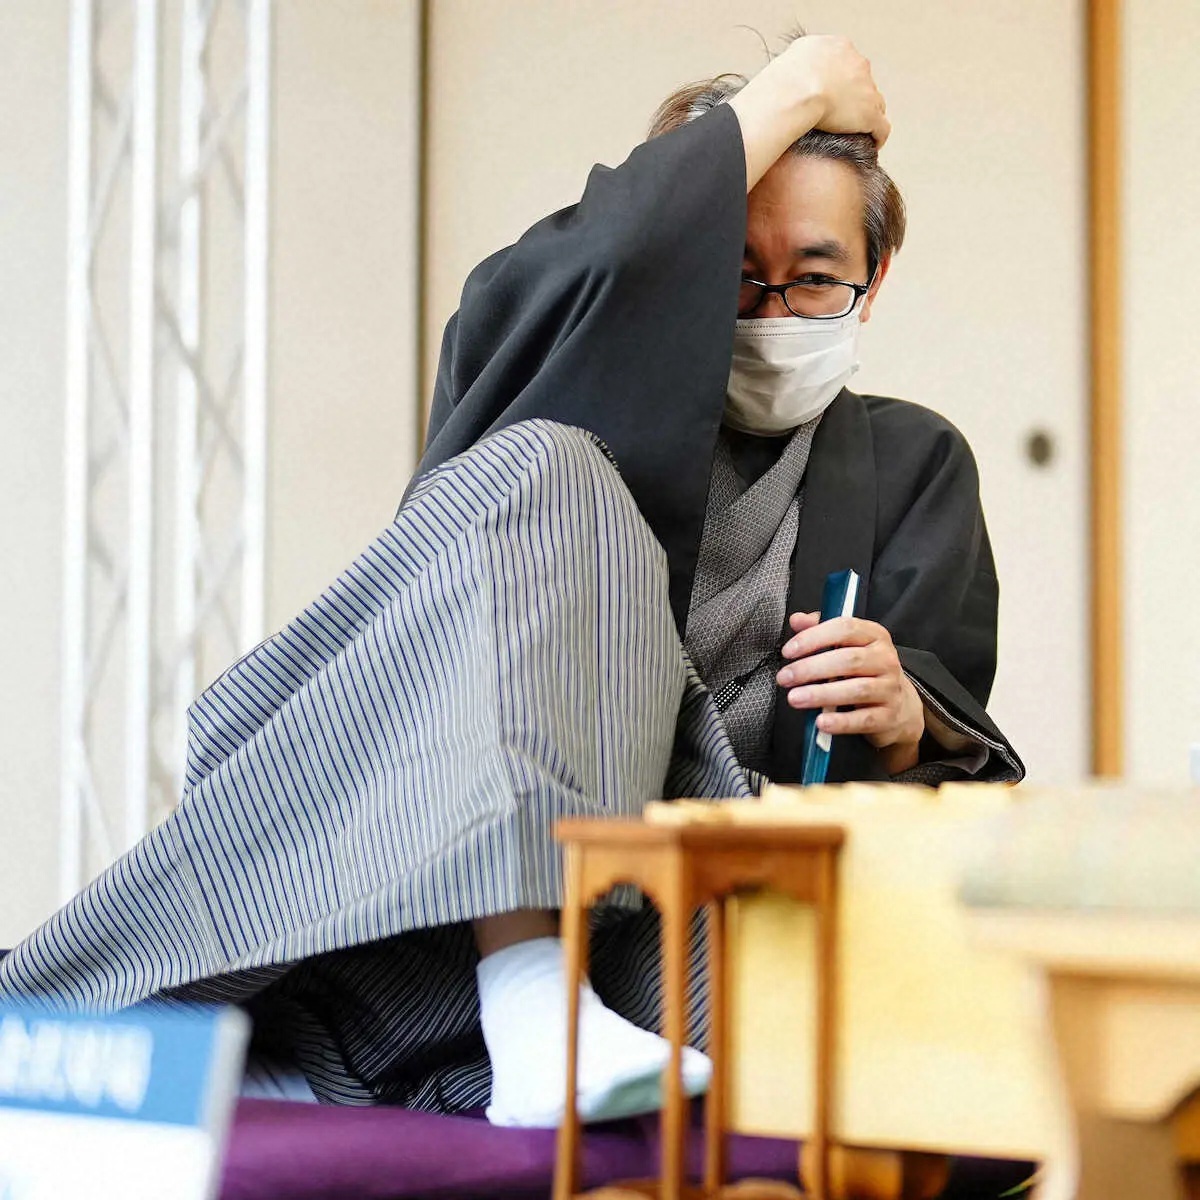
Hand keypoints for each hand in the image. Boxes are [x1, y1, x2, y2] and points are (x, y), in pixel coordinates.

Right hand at [729, 35, 889, 190]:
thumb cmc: (784, 79)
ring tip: (858, 133)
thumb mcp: (790, 59)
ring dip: (867, 117)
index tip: (831, 96)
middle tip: (841, 117)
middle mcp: (858, 64)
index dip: (840, 82)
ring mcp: (867, 90)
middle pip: (864, 83)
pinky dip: (877, 137)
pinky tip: (871, 145)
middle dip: (855, 99)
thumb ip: (799, 65)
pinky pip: (881, 128)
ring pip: (875, 104)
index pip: (848, 64)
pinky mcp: (870, 115)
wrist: (794, 92)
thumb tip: (790, 76)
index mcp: (839, 48)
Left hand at [775, 611, 922, 773]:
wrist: (898, 705)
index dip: (813, 638)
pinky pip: (863, 719)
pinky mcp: (888, 716)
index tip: (788, 651)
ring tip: (795, 698)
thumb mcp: (845, 645)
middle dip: (811, 668)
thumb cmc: (864, 671)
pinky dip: (841, 722)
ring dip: (821, 694)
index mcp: (874, 635)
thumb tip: (797, 620)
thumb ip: (819, 630)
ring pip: (857, 690)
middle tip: (785, 677)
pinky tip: (820, 722)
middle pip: (848, 660)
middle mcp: (885, 659)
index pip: (844, 628)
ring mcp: (889, 688)